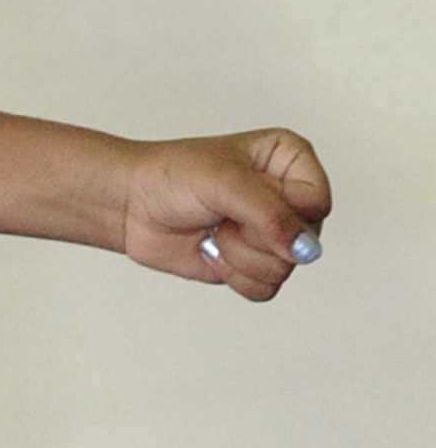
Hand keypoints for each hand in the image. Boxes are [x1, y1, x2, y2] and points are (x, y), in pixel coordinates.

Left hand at [120, 129, 330, 300]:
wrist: (132, 204)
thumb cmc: (170, 176)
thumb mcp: (222, 182)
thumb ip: (270, 213)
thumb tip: (305, 250)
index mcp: (288, 159)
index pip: (317, 200)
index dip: (283, 208)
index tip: (244, 192)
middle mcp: (286, 196)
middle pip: (305, 241)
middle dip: (255, 233)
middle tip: (222, 211)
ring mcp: (272, 233)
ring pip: (285, 268)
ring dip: (239, 254)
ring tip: (214, 227)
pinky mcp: (254, 263)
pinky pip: (266, 288)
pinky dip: (233, 274)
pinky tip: (211, 248)